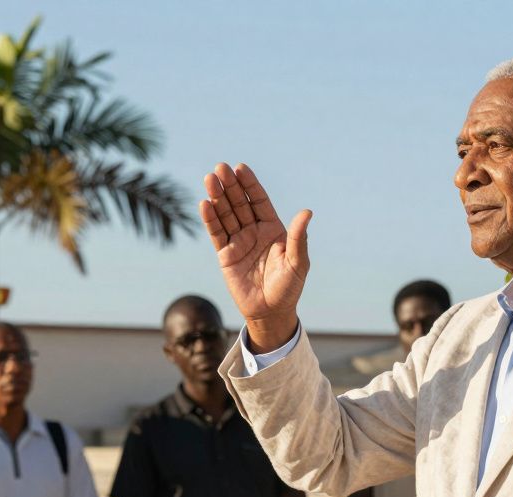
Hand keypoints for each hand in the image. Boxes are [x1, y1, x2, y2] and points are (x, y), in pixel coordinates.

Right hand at [200, 163, 311, 351]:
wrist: (270, 313)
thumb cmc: (289, 288)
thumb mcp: (297, 263)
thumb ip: (298, 237)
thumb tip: (307, 212)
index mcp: (273, 229)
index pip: (259, 201)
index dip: (250, 184)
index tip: (241, 167)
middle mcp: (254, 231)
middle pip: (240, 203)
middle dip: (231, 185)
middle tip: (220, 168)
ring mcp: (239, 242)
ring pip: (226, 214)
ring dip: (217, 197)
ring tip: (210, 180)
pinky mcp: (225, 255)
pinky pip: (217, 233)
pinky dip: (210, 219)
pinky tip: (204, 204)